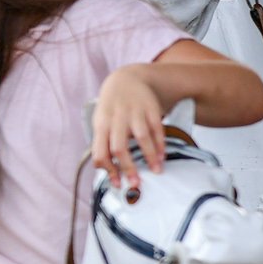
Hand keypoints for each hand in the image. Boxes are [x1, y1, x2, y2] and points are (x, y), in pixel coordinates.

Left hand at [93, 66, 169, 189]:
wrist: (126, 79)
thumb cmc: (111, 108)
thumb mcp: (101, 122)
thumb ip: (103, 143)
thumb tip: (106, 170)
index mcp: (101, 126)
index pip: (100, 153)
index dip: (108, 170)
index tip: (117, 183)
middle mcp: (116, 120)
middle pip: (119, 148)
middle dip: (128, 168)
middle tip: (136, 183)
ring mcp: (134, 113)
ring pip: (142, 138)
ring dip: (150, 157)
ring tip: (157, 171)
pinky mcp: (151, 109)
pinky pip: (157, 129)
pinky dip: (161, 144)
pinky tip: (162, 156)